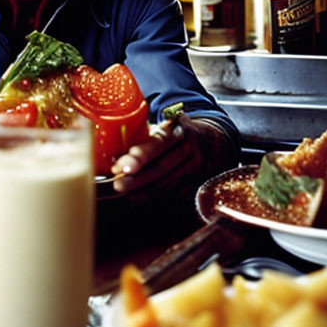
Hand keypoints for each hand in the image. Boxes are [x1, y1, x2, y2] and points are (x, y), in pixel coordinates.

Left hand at [111, 115, 233, 192]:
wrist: (212, 141)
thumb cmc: (178, 133)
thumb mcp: (166, 126)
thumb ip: (146, 137)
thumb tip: (114, 154)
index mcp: (179, 130)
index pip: (158, 144)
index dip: (140, 157)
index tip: (122, 166)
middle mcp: (189, 148)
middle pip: (162, 167)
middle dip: (138, 179)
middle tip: (118, 185)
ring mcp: (196, 166)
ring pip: (168, 183)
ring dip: (143, 191)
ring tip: (124, 195)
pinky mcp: (197, 181)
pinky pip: (174, 192)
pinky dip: (154, 197)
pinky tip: (138, 200)